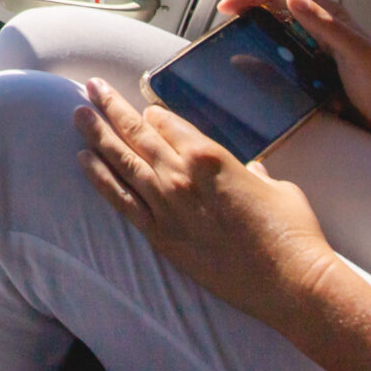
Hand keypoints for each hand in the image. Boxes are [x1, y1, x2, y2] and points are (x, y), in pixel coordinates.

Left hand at [75, 78, 343, 326]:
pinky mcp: (161, 237)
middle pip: (137, 133)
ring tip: (78, 114)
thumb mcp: (277, 187)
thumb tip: (253, 171)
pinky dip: (99, 178)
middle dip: (111, 106)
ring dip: (97, 135)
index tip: (145, 110)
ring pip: (122, 162)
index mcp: (209, 155)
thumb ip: (255, 174)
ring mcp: (167, 206)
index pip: (167, 123)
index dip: (154, 115)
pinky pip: (121, 200)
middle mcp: (181, 175)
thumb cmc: (292, 232)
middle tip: (91, 87)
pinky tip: (83, 160)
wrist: (291, 283)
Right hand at [219, 0, 370, 146]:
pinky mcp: (310, 69)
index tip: (227, 8)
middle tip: (224, 26)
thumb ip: (326, 25)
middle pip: (270, 5)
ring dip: (250, 32)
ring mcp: (312, 48)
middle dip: (244, 8)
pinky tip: (254, 73)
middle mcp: (317, 26)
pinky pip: (278, 56)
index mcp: (326, 14)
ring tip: (232, 46)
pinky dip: (261, 57)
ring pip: (272, 30)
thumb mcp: (357, 52)